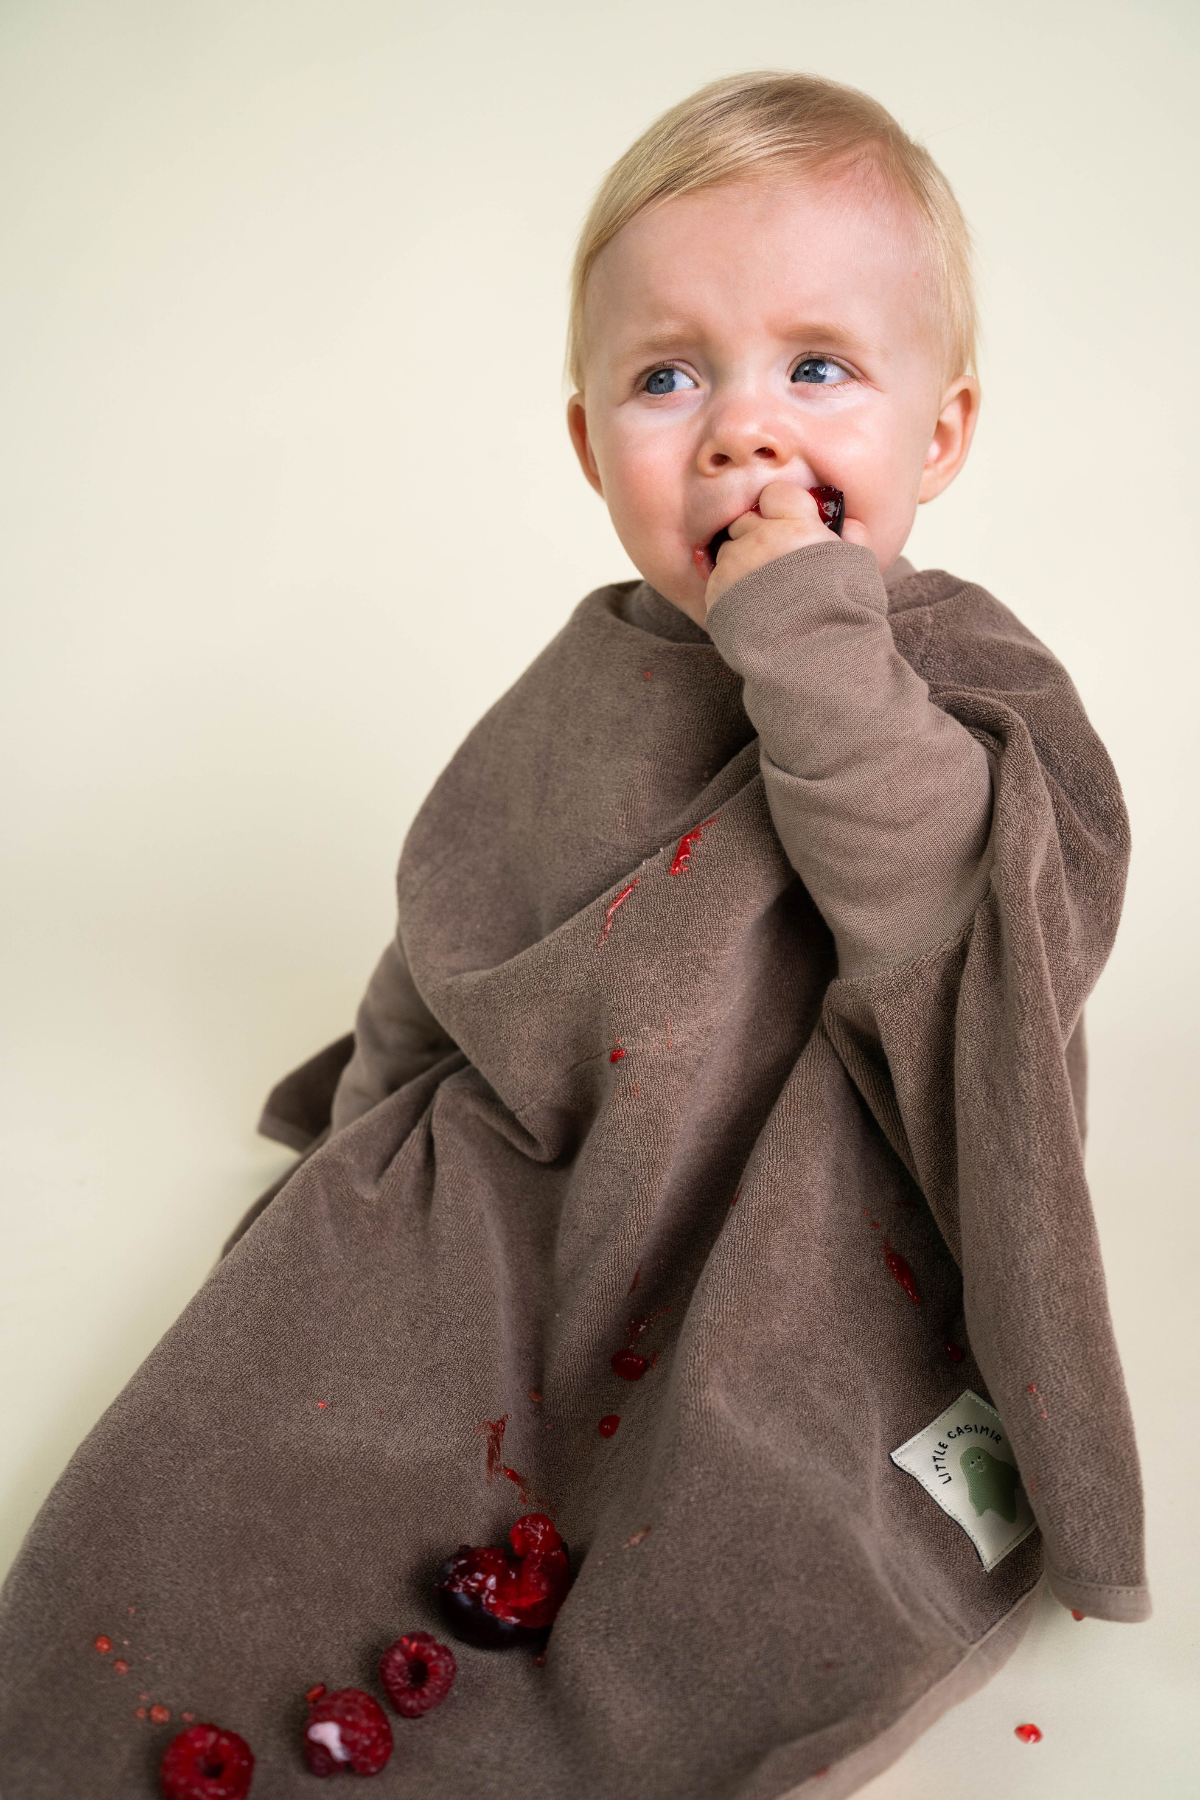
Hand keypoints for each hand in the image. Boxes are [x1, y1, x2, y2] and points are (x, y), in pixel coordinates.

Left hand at [704, 480, 871, 613]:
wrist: (811, 662)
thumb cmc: (842, 616)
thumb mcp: (860, 569)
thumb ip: (852, 536)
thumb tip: (845, 520)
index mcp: (798, 528)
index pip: (775, 493)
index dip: (781, 508)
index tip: (787, 525)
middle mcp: (761, 541)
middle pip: (746, 520)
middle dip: (758, 535)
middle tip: (777, 564)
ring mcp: (735, 567)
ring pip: (729, 549)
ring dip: (742, 562)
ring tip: (764, 591)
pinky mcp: (716, 593)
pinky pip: (718, 578)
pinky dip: (730, 588)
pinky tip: (751, 607)